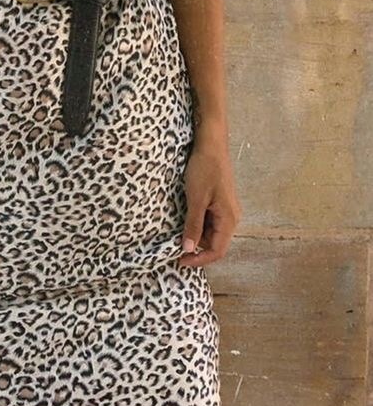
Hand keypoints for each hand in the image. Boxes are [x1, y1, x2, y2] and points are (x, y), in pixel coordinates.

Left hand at [177, 138, 241, 268]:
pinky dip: (198, 224)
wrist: (211, 145)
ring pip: (211, 232)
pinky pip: (210, 220)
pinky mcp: (220, 202)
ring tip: (178, 233)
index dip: (199, 260)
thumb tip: (188, 249)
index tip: (180, 261)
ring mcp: (226, 209)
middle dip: (196, 248)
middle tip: (175, 248)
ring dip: (196, 235)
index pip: (217, 250)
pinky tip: (185, 220)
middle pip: (215, 243)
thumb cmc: (205, 169)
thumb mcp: (196, 199)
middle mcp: (232, 217)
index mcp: (229, 219)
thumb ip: (193, 225)